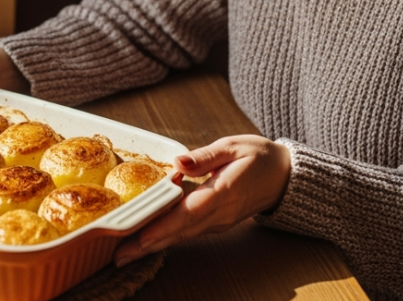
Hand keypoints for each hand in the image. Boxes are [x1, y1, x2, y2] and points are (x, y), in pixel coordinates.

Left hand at [113, 135, 290, 266]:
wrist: (284, 176)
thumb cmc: (259, 157)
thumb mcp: (233, 146)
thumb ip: (205, 156)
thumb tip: (178, 163)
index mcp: (223, 193)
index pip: (188, 213)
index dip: (163, 227)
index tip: (140, 237)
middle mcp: (220, 214)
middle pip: (179, 232)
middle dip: (148, 245)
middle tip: (118, 255)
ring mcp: (219, 222)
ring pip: (182, 236)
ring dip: (153, 246)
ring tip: (124, 253)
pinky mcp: (216, 223)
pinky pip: (187, 232)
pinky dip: (166, 238)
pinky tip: (146, 241)